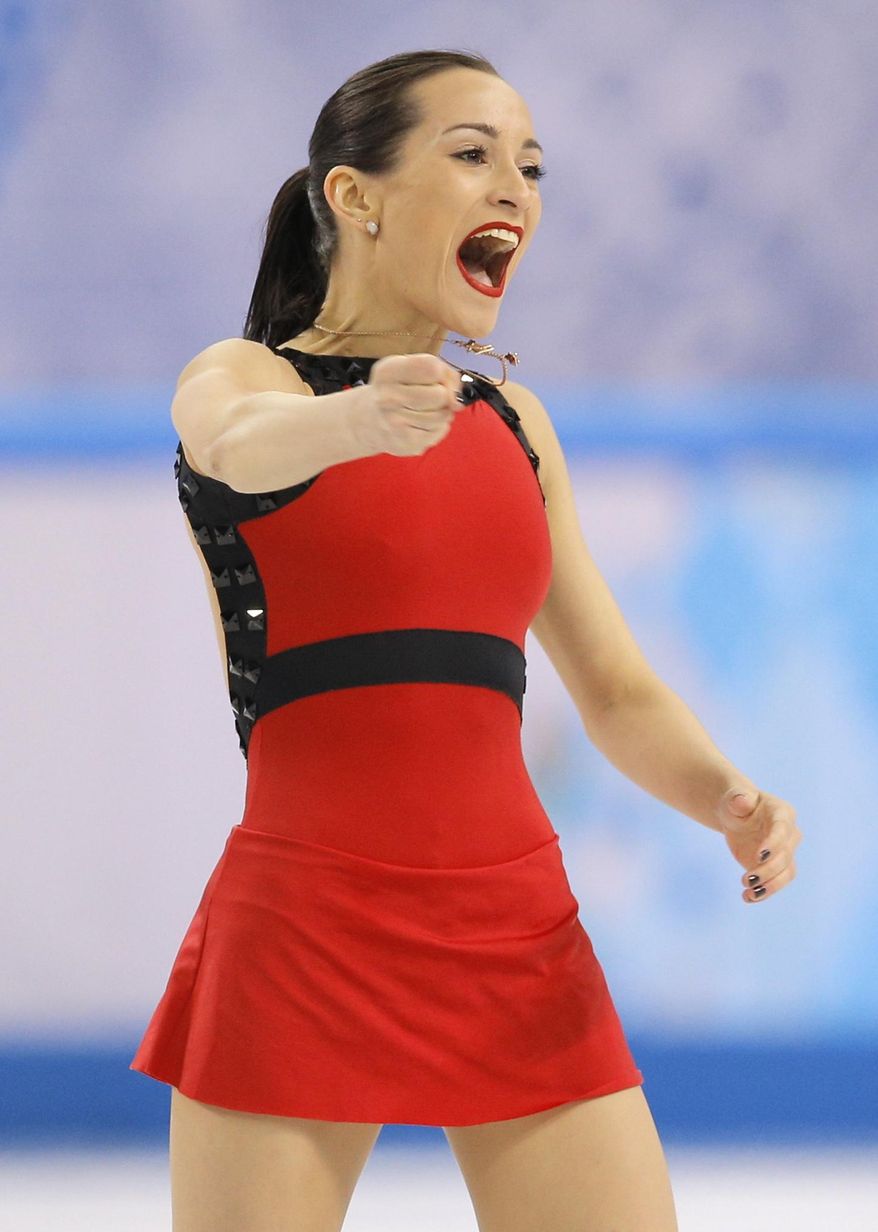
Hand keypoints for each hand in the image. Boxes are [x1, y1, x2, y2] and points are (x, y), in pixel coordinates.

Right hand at [358, 353, 464, 457]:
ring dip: (441, 413)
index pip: (431, 367)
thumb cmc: (399, 390)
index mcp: (388, 372)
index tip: (434, 378)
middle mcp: (387, 397)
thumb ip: (443, 374)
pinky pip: (440, 431)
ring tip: (424, 411)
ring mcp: (396, 422)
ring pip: (443, 415)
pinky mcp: (406, 443)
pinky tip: (421, 425)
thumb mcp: (413, 368)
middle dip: (443, 396)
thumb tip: (456, 401)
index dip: (441, 373)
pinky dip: (437, 427)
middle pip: (440, 394)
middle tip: (428, 398)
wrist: (371, 421)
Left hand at [716, 785, 801, 903]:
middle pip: (785, 856)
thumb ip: (739, 799)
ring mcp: (784, 852)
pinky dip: (764, 893)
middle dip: (768, 870)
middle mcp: (789, 834)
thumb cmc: (737, 803)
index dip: (774, 844)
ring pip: (786, 873)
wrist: (736, 816)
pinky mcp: (775, 867)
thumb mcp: (734, 798)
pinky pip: (776, 883)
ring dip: (770, 886)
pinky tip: (746, 897)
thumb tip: (741, 800)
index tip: (759, 856)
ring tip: (749, 893)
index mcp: (782, 813)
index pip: (782, 830)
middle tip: (746, 879)